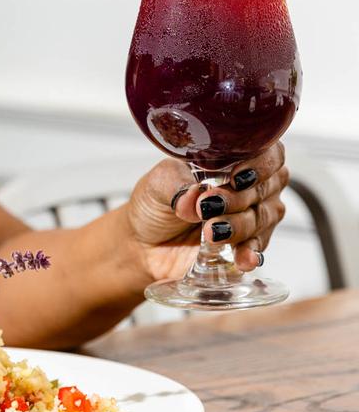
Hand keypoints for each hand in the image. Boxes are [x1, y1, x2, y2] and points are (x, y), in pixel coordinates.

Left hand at [125, 144, 289, 282]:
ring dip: (239, 226)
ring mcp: (250, 217)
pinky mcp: (243, 246)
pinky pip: (257, 249)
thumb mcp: (158, 185)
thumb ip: (177, 186)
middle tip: (208, 206)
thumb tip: (193, 198)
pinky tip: (243, 258)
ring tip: (211, 231)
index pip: (268, 154)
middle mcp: (248, 187)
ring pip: (262, 219)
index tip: (236, 177)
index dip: (260, 164)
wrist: (143, 242)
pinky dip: (250, 253)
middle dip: (237, 198)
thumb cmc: (154, 203)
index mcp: (232, 160)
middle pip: (265, 189)